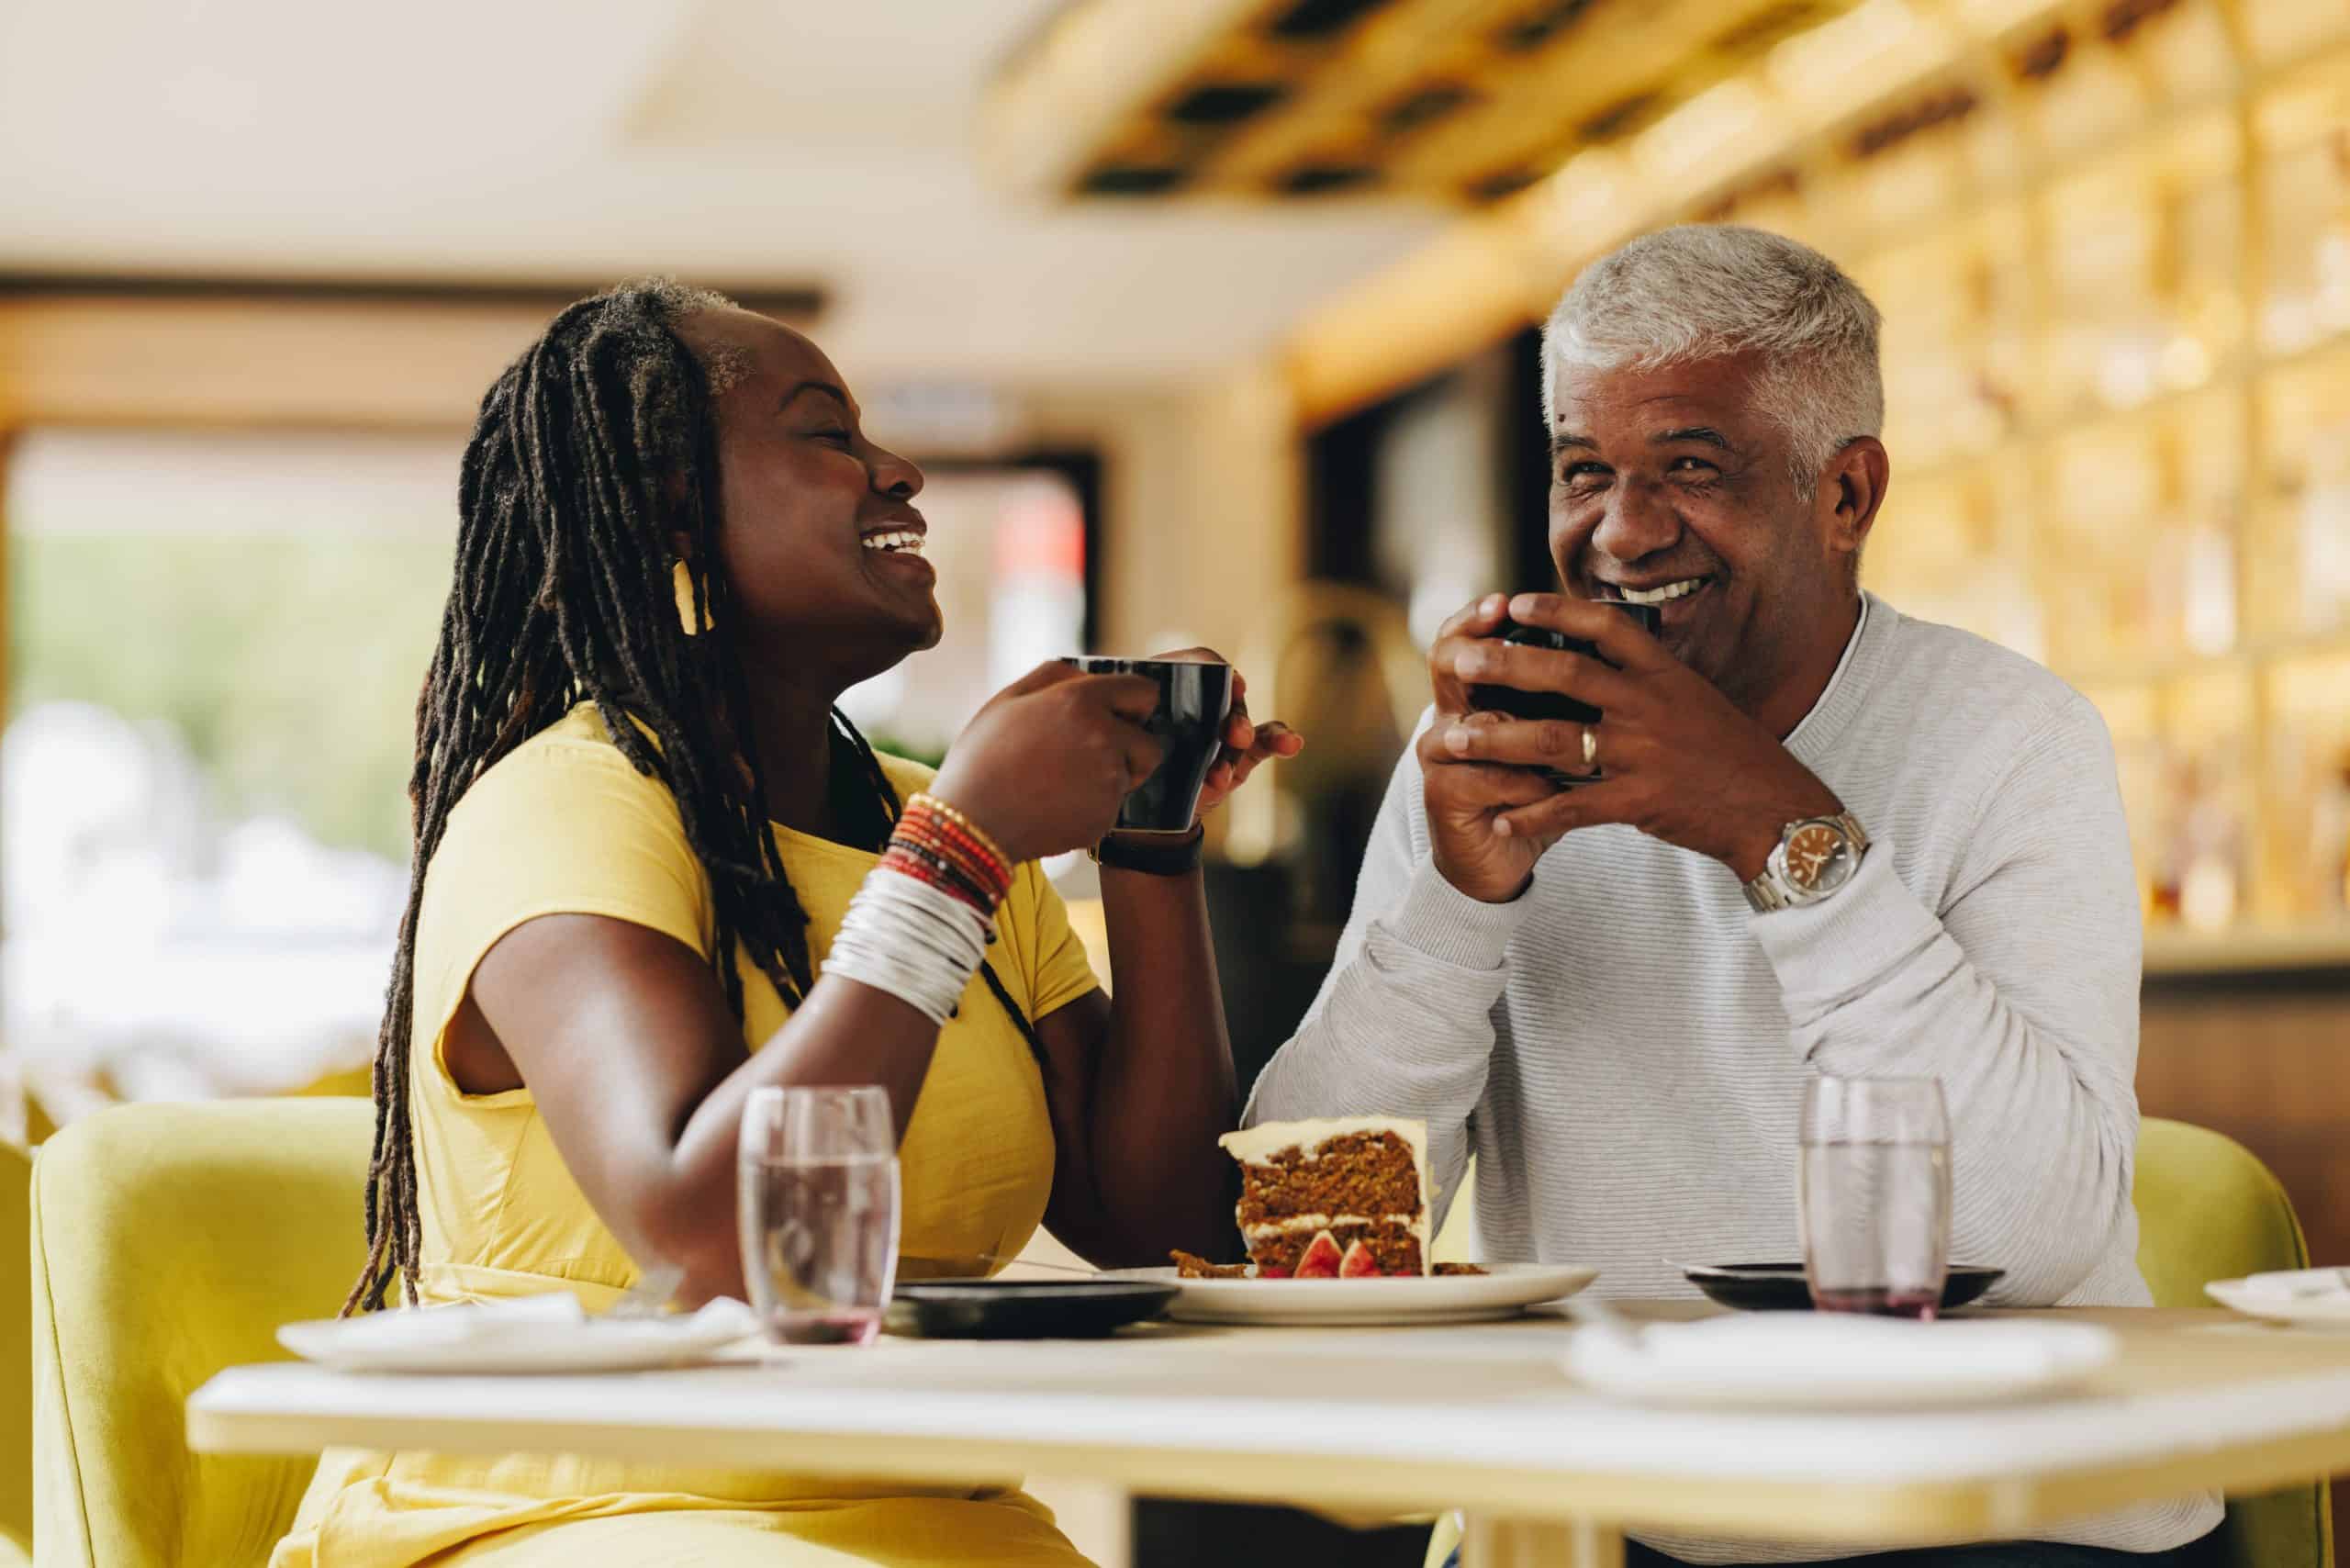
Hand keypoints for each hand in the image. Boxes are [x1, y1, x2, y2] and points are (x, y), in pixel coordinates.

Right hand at [932, 662, 1166, 863]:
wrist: (971, 824)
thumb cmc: (982, 758)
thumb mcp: (1009, 699)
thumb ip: (1056, 675)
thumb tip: (1089, 675)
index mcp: (1080, 701)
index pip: (1144, 692)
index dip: (1133, 704)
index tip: (1121, 715)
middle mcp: (1103, 738)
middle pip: (1150, 742)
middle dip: (1130, 747)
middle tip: (1089, 755)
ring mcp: (1108, 782)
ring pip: (1132, 777)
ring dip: (1111, 778)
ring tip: (1065, 781)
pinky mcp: (1105, 818)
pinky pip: (1112, 807)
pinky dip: (1092, 807)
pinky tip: (1057, 805)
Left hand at [1136, 650, 1302, 829]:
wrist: (1155, 817)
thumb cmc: (1136, 770)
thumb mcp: (1130, 747)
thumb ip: (1133, 732)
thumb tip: (1127, 723)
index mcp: (1170, 692)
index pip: (1196, 664)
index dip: (1213, 668)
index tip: (1231, 685)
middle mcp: (1202, 705)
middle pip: (1225, 695)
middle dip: (1234, 715)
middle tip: (1236, 738)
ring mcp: (1224, 730)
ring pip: (1244, 724)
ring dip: (1245, 740)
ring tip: (1222, 775)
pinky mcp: (1244, 754)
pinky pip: (1266, 741)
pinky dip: (1281, 740)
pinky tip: (1292, 743)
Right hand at [1419, 595, 1581, 902]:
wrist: (1499, 858)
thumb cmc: (1534, 789)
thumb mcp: (1551, 735)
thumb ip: (1564, 696)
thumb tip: (1610, 646)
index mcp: (1475, 692)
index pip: (1463, 637)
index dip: (1478, 617)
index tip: (1509, 602)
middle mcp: (1449, 715)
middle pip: (1448, 664)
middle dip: (1485, 652)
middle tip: (1509, 643)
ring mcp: (1440, 755)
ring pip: (1473, 725)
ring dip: (1519, 730)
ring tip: (1563, 733)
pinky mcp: (1442, 794)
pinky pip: (1483, 777)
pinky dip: (1524, 783)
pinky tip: (1554, 788)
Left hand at [1431, 593, 1843, 883]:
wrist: (1776, 810)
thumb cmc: (1730, 753)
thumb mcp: (1694, 699)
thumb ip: (1646, 679)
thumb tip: (1597, 653)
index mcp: (1664, 674)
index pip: (1605, 626)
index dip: (1557, 609)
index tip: (1513, 601)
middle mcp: (1650, 705)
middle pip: (1565, 673)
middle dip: (1505, 665)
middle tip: (1459, 662)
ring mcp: (1643, 753)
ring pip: (1553, 739)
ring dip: (1497, 741)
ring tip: (1453, 741)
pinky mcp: (1640, 801)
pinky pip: (1573, 806)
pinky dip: (1532, 813)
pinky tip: (1500, 817)